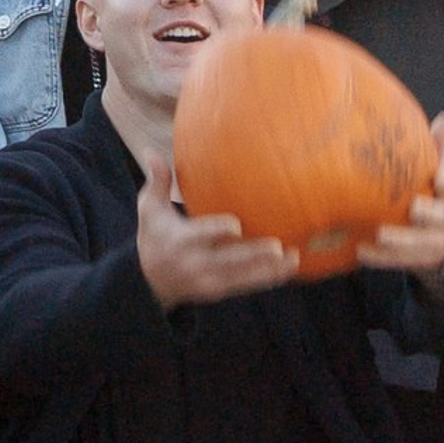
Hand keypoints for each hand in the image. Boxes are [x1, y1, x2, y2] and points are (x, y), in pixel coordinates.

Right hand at [134, 150, 301, 306]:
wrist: (148, 283)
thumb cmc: (153, 235)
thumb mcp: (149, 209)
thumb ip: (156, 181)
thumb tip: (152, 151)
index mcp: (180, 241)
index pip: (201, 235)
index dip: (218, 230)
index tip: (237, 224)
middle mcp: (195, 263)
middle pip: (229, 260)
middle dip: (253, 255)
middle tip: (278, 246)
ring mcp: (208, 281)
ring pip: (242, 277)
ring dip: (270, 270)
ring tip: (294, 257)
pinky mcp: (218, 291)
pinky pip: (246, 286)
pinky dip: (268, 279)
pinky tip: (290, 268)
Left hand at [362, 113, 443, 279]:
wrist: (441, 245)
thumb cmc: (432, 198)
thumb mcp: (437, 174)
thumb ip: (436, 148)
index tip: (436, 177)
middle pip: (439, 219)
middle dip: (427, 214)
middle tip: (411, 208)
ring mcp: (432, 244)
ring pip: (418, 245)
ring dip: (399, 241)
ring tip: (377, 234)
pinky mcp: (416, 261)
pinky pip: (399, 261)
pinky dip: (381, 258)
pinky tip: (361, 251)